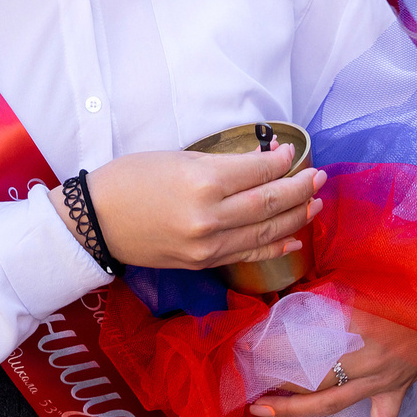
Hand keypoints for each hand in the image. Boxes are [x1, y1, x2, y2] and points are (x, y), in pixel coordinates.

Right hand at [68, 146, 324, 273]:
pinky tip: (294, 238)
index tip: (293, 153)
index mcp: (202, 182)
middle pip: (268, 203)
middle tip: (319, 177)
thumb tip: (262, 163)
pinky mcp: (203, 263)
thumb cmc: (131, 179)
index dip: (281, 162)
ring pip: (264, 232)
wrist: (96, 221)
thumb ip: (221, 163)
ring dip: (295, 217)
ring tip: (316, 203)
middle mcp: (210, 217)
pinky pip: (247, 255)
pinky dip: (274, 247)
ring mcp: (208, 245)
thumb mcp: (176, 158)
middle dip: (299, 189)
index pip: (257, 173)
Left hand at [250, 307, 416, 416]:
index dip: (278, 347)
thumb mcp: (370, 287)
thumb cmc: (409, 291)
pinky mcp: (396, 391)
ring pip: (336, 401)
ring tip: (269, 415)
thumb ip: (334, 296)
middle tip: (252, 392)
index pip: (310, 342)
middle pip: (316, 380)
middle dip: (281, 387)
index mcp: (361, 327)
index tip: (251, 348)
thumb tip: (295, 300)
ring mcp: (384, 380)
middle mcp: (369, 359)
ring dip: (300, 410)